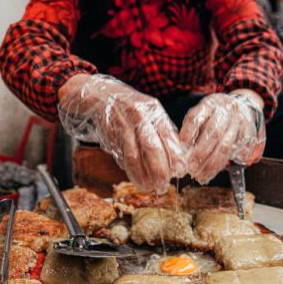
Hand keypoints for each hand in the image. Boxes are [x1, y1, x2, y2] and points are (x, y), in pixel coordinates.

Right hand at [58, 74, 185, 192]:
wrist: (101, 95)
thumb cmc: (133, 107)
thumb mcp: (152, 111)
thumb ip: (165, 131)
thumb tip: (179, 157)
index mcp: (153, 111)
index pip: (167, 135)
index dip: (175, 155)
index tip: (181, 171)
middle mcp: (138, 118)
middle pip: (150, 147)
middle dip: (159, 170)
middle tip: (164, 185)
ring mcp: (122, 128)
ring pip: (133, 156)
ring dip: (142, 175)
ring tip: (150, 188)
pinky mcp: (110, 138)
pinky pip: (121, 157)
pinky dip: (130, 171)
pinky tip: (138, 180)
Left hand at [179, 92, 265, 183]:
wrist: (243, 107)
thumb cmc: (216, 115)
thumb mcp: (202, 115)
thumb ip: (191, 130)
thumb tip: (180, 153)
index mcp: (209, 104)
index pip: (196, 118)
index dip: (187, 135)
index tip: (180, 150)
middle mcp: (226, 111)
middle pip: (213, 133)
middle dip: (200, 153)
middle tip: (191, 168)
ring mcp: (239, 122)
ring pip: (225, 146)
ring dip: (212, 164)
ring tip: (201, 176)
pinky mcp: (248, 134)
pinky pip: (235, 152)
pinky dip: (222, 164)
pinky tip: (212, 172)